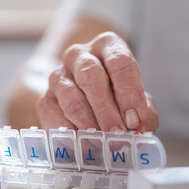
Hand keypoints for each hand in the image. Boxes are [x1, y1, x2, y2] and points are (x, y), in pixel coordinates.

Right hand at [36, 31, 157, 131]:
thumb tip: (139, 130)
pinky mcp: (45, 98)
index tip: (135, 121)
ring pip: (71, 98)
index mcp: (107, 46)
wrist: (82, 99)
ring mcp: (58, 76)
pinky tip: (82, 142)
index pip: (120, 62)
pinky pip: (54, 115)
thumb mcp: (135, 99)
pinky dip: (70, 132)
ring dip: (88, 123)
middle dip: (106, 109)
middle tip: (118, 133)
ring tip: (102, 142)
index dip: (129, 93)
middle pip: (91, 76)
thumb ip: (144, 112)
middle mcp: (79, 55)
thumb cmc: (115, 98)